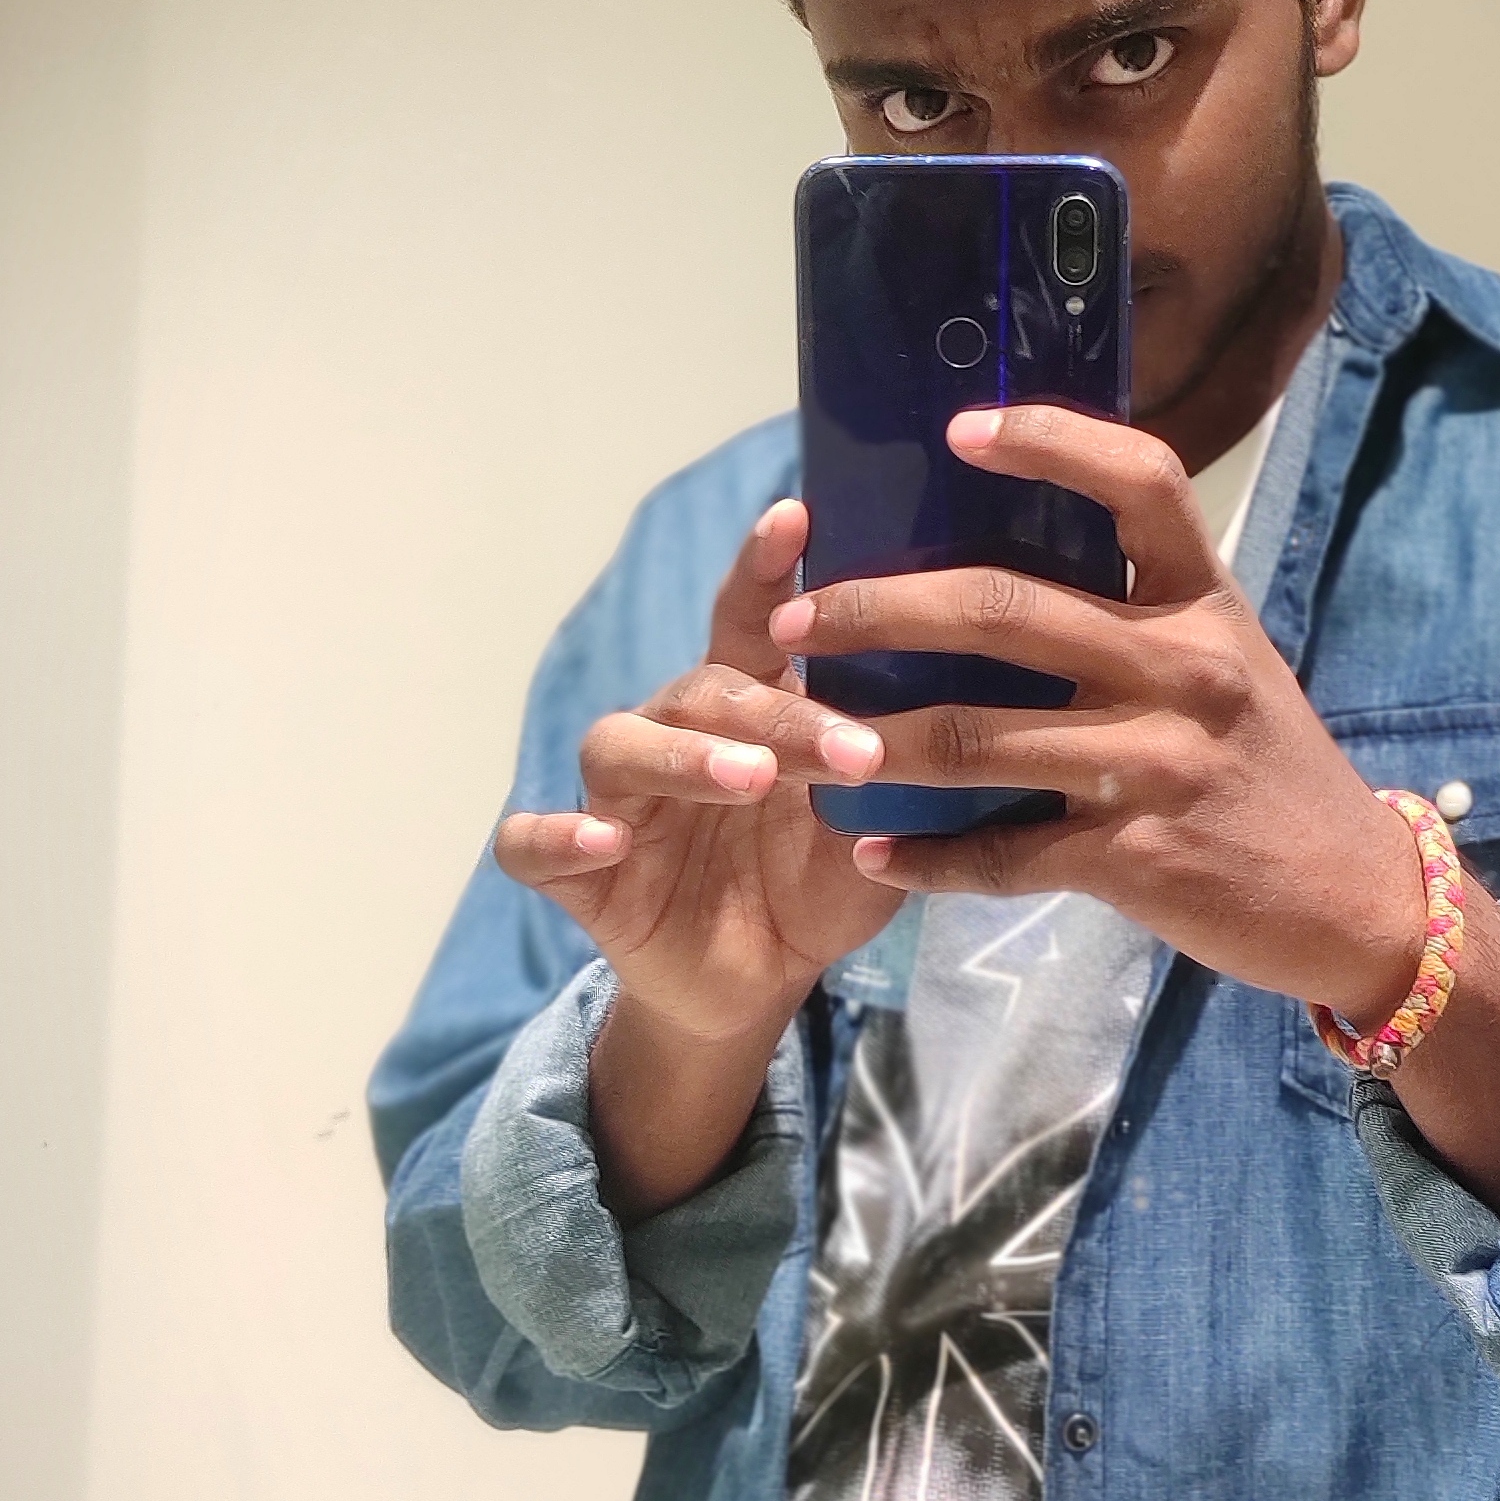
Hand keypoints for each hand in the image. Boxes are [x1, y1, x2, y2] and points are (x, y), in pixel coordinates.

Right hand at [494, 497, 897, 1050]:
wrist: (763, 984)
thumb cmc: (820, 882)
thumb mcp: (877, 830)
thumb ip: (899, 774)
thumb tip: (966, 713)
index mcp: (747, 708)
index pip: (749, 623)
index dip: (764, 569)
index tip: (797, 517)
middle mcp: (675, 735)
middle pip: (704, 692)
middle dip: (778, 715)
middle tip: (851, 752)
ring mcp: (619, 800)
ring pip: (620, 745)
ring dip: (685, 756)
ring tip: (749, 776)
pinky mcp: (576, 871)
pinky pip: (533, 842)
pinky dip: (557, 836)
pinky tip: (605, 841)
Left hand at [765, 409, 1427, 1032]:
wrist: (1353, 897)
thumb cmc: (1268, 768)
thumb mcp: (1226, 664)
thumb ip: (1140, 613)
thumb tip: (1005, 559)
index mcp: (1205, 602)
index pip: (1139, 483)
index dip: (1050, 443)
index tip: (959, 430)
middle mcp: (1183, 668)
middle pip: (1005, 608)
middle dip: (880, 609)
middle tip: (801, 618)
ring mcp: (1158, 765)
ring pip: (977, 738)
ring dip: (874, 740)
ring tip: (805, 740)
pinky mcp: (1137, 858)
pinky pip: (1006, 854)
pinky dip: (929, 858)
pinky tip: (876, 852)